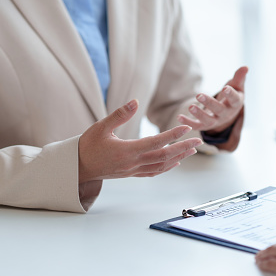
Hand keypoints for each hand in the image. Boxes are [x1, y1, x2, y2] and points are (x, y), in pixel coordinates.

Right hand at [78, 100, 202, 183]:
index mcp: (127, 150)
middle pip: (164, 156)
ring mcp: (133, 170)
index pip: (156, 142)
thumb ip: (120, 114)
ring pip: (162, 166)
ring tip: (192, 149)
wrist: (77, 167)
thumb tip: (135, 101)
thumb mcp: (101, 126)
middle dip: (183, 148)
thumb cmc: (87, 145)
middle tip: (199, 140)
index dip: (172, 135)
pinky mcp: (131, 174)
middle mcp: (133, 163)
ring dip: (179, 157)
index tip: (186, 128)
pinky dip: (167, 167)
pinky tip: (175, 162)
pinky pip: (154, 172)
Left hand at [177, 66, 246, 133]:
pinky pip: (197, 126)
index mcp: (235, 104)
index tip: (225, 88)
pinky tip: (179, 117)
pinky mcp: (206, 125)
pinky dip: (188, 122)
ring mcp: (216, 121)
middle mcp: (226, 114)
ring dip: (199, 114)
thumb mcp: (237, 87)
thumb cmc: (232, 96)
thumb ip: (239, 77)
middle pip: (219, 110)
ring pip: (208, 120)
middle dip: (209, 103)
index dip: (230, 94)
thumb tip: (245, 67)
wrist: (227, 113)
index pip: (234, 100)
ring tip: (191, 106)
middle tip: (199, 95)